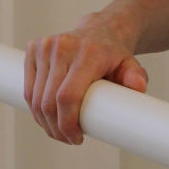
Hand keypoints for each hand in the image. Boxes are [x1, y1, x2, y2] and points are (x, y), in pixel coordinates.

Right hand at [24, 13, 148, 144]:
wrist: (100, 30)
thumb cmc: (113, 54)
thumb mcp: (130, 66)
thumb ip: (136, 77)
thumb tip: (139, 87)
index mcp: (87, 53)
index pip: (67, 96)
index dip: (67, 123)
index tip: (75, 138)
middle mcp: (63, 47)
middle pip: (49, 101)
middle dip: (56, 128)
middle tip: (68, 139)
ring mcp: (46, 46)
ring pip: (35, 97)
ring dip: (44, 121)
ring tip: (58, 131)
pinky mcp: (34, 49)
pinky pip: (28, 88)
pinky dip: (34, 107)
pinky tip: (45, 117)